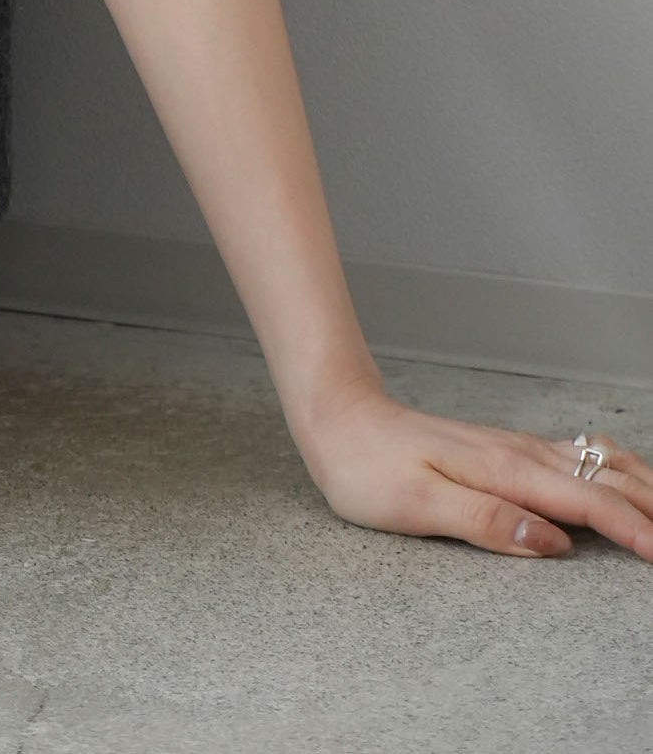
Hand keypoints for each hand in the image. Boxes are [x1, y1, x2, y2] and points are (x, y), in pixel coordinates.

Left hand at [300, 383, 652, 560]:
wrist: (337, 417)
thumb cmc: (367, 466)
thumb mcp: (417, 504)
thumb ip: (487, 522)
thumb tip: (552, 543)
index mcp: (505, 471)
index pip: (589, 503)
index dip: (635, 531)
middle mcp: (519, 454)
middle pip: (608, 480)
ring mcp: (515, 448)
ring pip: (598, 464)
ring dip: (641, 488)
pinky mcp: (505, 450)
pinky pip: (577, 458)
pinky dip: (614, 473)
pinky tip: (621, 483)